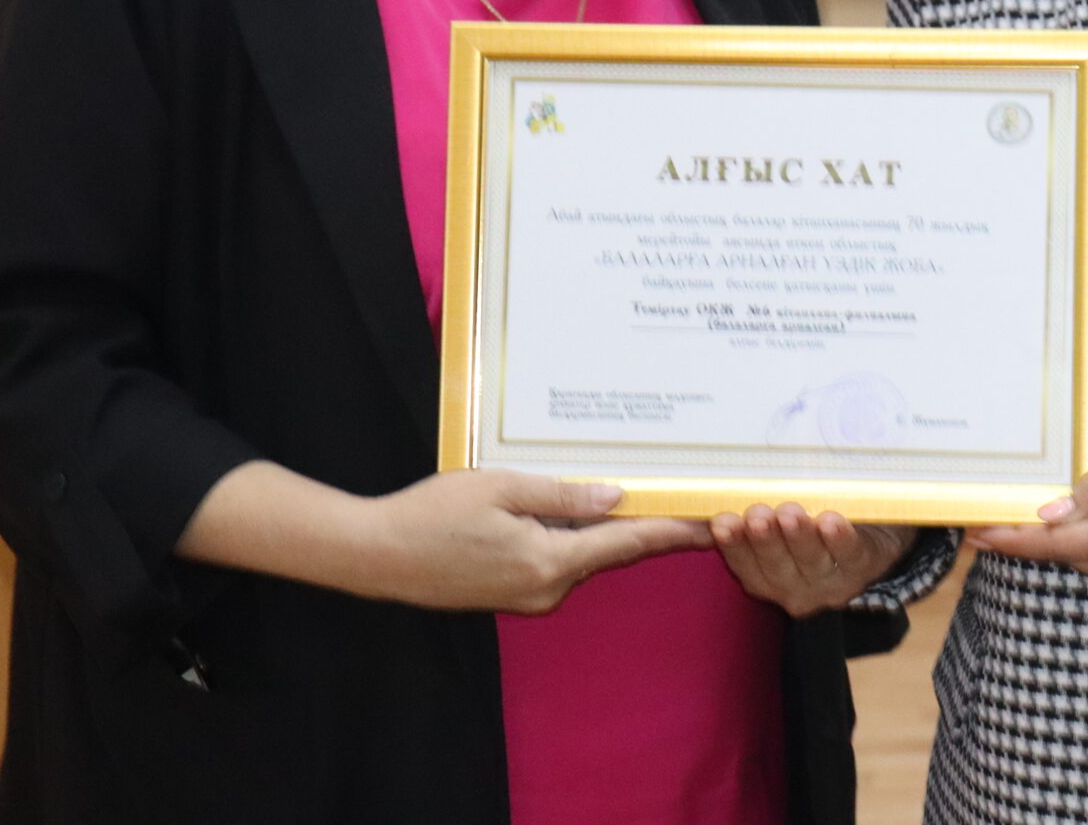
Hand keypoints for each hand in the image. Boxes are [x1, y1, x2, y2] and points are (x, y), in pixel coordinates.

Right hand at [363, 471, 710, 615]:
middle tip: (679, 493)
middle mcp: (546, 590)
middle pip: (608, 551)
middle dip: (640, 523)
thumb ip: (561, 496)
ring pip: (580, 556)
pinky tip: (569, 510)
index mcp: (549, 563)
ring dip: (600, 529)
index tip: (710, 523)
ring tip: (626, 491)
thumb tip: (614, 498)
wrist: (377, 555)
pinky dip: (569, 538)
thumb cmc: (433, 515)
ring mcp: (528, 598)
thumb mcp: (502, 488)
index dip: (672, 532)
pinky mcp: (510, 594)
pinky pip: (554, 561)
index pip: (626, 545)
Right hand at [709, 504, 914, 617]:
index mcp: (767, 578)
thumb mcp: (775, 527)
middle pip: (776, 567)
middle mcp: (795, 589)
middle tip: (757, 516)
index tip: (722, 522)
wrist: (873, 536)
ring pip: (812, 562)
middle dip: (765, 541)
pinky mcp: (862, 568)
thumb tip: (693, 512)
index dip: (732, 545)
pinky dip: (839, 539)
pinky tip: (829, 521)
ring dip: (799, 538)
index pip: (744, 565)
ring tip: (790, 514)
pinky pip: (849, 555)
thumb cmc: (811, 527)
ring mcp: (830, 583)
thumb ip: (742, 521)